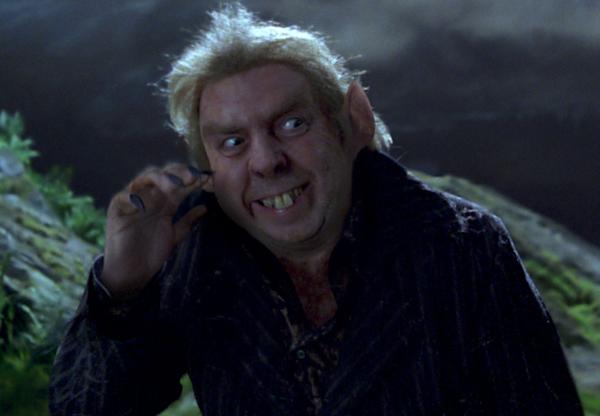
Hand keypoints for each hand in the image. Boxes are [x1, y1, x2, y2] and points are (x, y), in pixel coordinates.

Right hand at [100, 164, 210, 300]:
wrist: (132, 273)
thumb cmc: (151, 253)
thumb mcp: (174, 236)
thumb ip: (187, 222)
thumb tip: (205, 208)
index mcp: (164, 203)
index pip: (177, 183)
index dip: (190, 179)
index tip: (204, 179)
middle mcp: (149, 199)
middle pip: (162, 176)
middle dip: (177, 173)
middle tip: (191, 178)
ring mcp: (132, 203)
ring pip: (142, 181)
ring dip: (157, 180)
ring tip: (172, 186)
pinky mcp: (116, 213)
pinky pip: (121, 199)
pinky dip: (130, 198)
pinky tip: (142, 203)